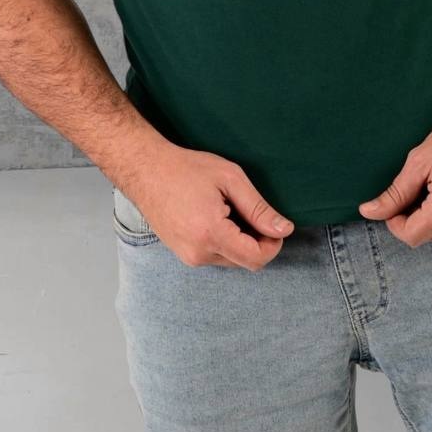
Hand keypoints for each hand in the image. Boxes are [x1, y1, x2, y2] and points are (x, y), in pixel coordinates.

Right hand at [130, 144, 294, 270]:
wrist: (146, 171)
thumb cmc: (187, 169)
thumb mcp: (230, 178)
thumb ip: (258, 208)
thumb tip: (284, 229)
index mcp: (211, 234)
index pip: (256, 259)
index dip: (273, 244)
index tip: (275, 225)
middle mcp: (198, 254)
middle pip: (245, 262)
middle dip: (258, 241)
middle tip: (251, 210)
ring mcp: (188, 258)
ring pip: (231, 260)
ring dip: (240, 241)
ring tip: (229, 210)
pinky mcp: (183, 255)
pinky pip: (215, 256)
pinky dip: (225, 242)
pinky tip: (217, 216)